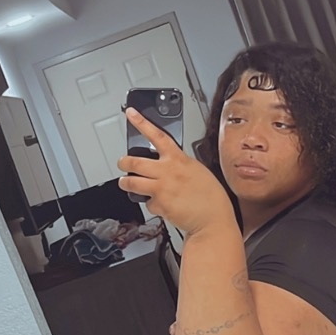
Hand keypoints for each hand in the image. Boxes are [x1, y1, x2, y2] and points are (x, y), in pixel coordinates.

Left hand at [117, 108, 233, 236]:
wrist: (213, 220)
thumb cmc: (211, 198)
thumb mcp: (198, 171)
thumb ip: (180, 165)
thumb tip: (168, 164)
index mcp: (179, 159)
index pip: (158, 135)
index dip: (142, 123)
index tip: (131, 114)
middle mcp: (168, 171)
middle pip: (135, 161)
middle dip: (124, 162)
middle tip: (122, 163)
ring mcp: (162, 188)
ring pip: (132, 182)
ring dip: (125, 183)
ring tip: (126, 183)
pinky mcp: (159, 205)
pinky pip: (147, 203)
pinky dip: (151, 205)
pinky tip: (160, 205)